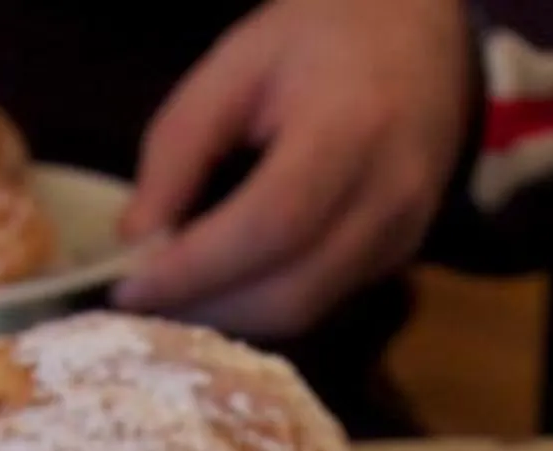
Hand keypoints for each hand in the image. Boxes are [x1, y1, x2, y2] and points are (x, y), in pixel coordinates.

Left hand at [115, 0, 472, 337]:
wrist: (422, 33)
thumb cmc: (324, 34)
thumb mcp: (237, 61)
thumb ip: (180, 144)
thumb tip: (137, 236)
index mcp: (350, 129)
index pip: (269, 225)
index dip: (196, 269)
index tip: (130, 288)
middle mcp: (389, 194)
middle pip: (290, 291)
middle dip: (207, 307)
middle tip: (142, 303)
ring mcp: (402, 233)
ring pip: (306, 310)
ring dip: (231, 316)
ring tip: (175, 297)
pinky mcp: (401, 254)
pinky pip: (324, 300)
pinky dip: (265, 302)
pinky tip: (226, 282)